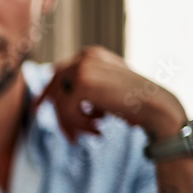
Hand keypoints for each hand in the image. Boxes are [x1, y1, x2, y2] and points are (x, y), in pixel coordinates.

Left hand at [37, 46, 186, 143]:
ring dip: (75, 124)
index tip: (37, 109)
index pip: (58, 74)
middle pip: (54, 89)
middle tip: (71, 138)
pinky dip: (80, 124)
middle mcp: (84, 56)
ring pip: (59, 104)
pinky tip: (100, 126)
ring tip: (95, 131)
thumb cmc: (133, 102)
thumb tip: (50, 97)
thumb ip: (83, 86)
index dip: (47, 94)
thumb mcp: (105, 88)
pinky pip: (66, 111)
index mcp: (90, 54)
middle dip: (60, 116)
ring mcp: (82, 67)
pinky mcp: (81, 83)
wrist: (156, 106)